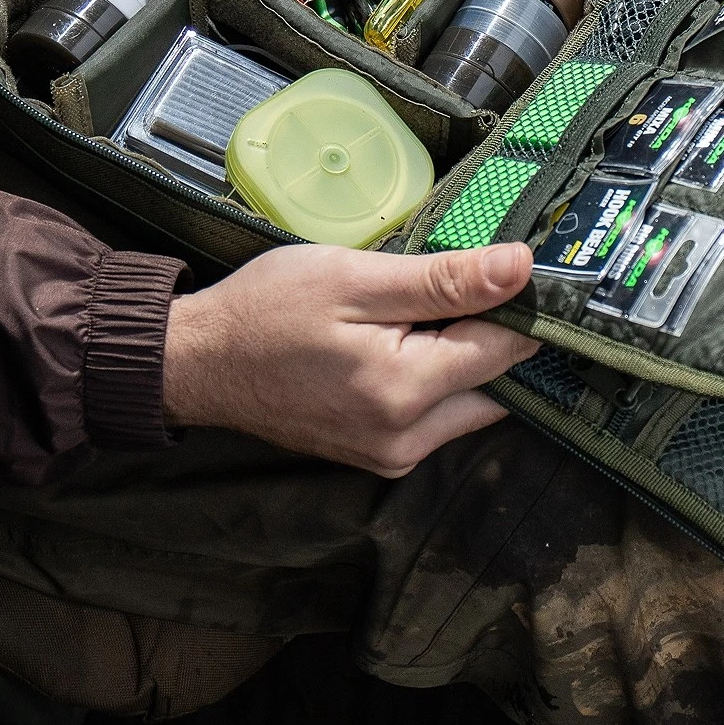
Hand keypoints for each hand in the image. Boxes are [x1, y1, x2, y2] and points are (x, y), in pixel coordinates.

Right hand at [162, 242, 537, 475]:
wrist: (201, 362)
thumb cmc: (268, 310)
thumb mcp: (355, 278)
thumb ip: (444, 279)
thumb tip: (521, 268)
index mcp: (405, 392)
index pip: (504, 348)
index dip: (517, 303)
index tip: (518, 267)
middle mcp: (408, 440)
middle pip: (494, 383)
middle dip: (489, 334)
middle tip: (461, 283)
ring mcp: (392, 456)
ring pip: (469, 404)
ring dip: (463, 359)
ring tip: (423, 310)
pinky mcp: (378, 457)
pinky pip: (436, 417)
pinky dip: (435, 380)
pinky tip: (403, 342)